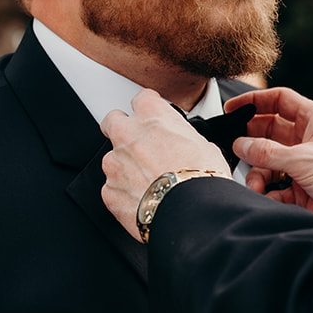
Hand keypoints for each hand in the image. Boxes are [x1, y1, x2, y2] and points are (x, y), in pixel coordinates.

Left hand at [99, 90, 229, 240]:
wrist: (191, 213)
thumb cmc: (201, 179)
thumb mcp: (203, 145)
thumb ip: (182, 137)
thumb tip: (184, 144)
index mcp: (151, 116)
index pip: (142, 99)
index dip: (150, 108)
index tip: (155, 117)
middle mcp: (126, 134)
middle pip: (113, 120)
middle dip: (123, 128)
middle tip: (141, 143)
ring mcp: (114, 163)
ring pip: (112, 158)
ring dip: (126, 166)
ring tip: (150, 182)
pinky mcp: (109, 191)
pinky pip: (113, 188)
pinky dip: (126, 193)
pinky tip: (145, 200)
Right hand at [226, 87, 312, 260]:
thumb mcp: (303, 158)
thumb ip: (267, 152)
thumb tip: (240, 144)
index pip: (280, 101)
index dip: (255, 101)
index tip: (232, 108)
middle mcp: (309, 140)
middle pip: (269, 133)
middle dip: (252, 143)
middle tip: (236, 150)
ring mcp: (305, 166)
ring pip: (269, 163)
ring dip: (258, 173)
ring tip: (256, 184)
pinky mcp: (302, 191)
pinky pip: (275, 188)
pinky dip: (268, 193)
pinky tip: (267, 197)